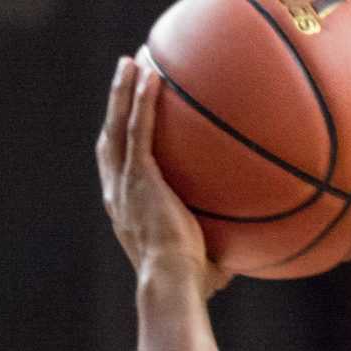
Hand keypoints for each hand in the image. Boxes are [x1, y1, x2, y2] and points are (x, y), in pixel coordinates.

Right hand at [97, 56, 227, 294]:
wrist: (171, 283)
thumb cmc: (188, 286)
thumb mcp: (201, 268)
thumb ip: (214, 257)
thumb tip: (240, 260)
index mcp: (125, 212)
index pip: (116, 172)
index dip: (117, 147)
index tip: (121, 127)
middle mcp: (117, 194)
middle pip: (109, 140)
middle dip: (113, 108)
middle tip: (122, 81)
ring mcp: (124, 183)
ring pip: (117, 126)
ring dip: (121, 92)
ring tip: (130, 62)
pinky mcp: (138, 177)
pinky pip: (139, 130)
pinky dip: (141, 102)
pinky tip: (150, 76)